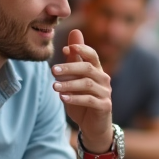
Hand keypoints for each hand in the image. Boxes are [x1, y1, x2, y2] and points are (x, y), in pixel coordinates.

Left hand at [53, 29, 112, 150]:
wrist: (93, 125)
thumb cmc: (82, 99)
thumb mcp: (75, 79)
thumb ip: (74, 58)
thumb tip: (74, 32)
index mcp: (97, 70)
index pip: (92, 55)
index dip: (81, 49)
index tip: (65, 48)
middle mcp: (104, 79)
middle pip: (88, 68)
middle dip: (69, 67)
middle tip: (53, 70)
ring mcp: (105, 92)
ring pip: (87, 84)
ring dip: (69, 84)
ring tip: (54, 87)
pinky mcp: (104, 106)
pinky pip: (89, 100)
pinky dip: (75, 98)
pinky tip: (63, 98)